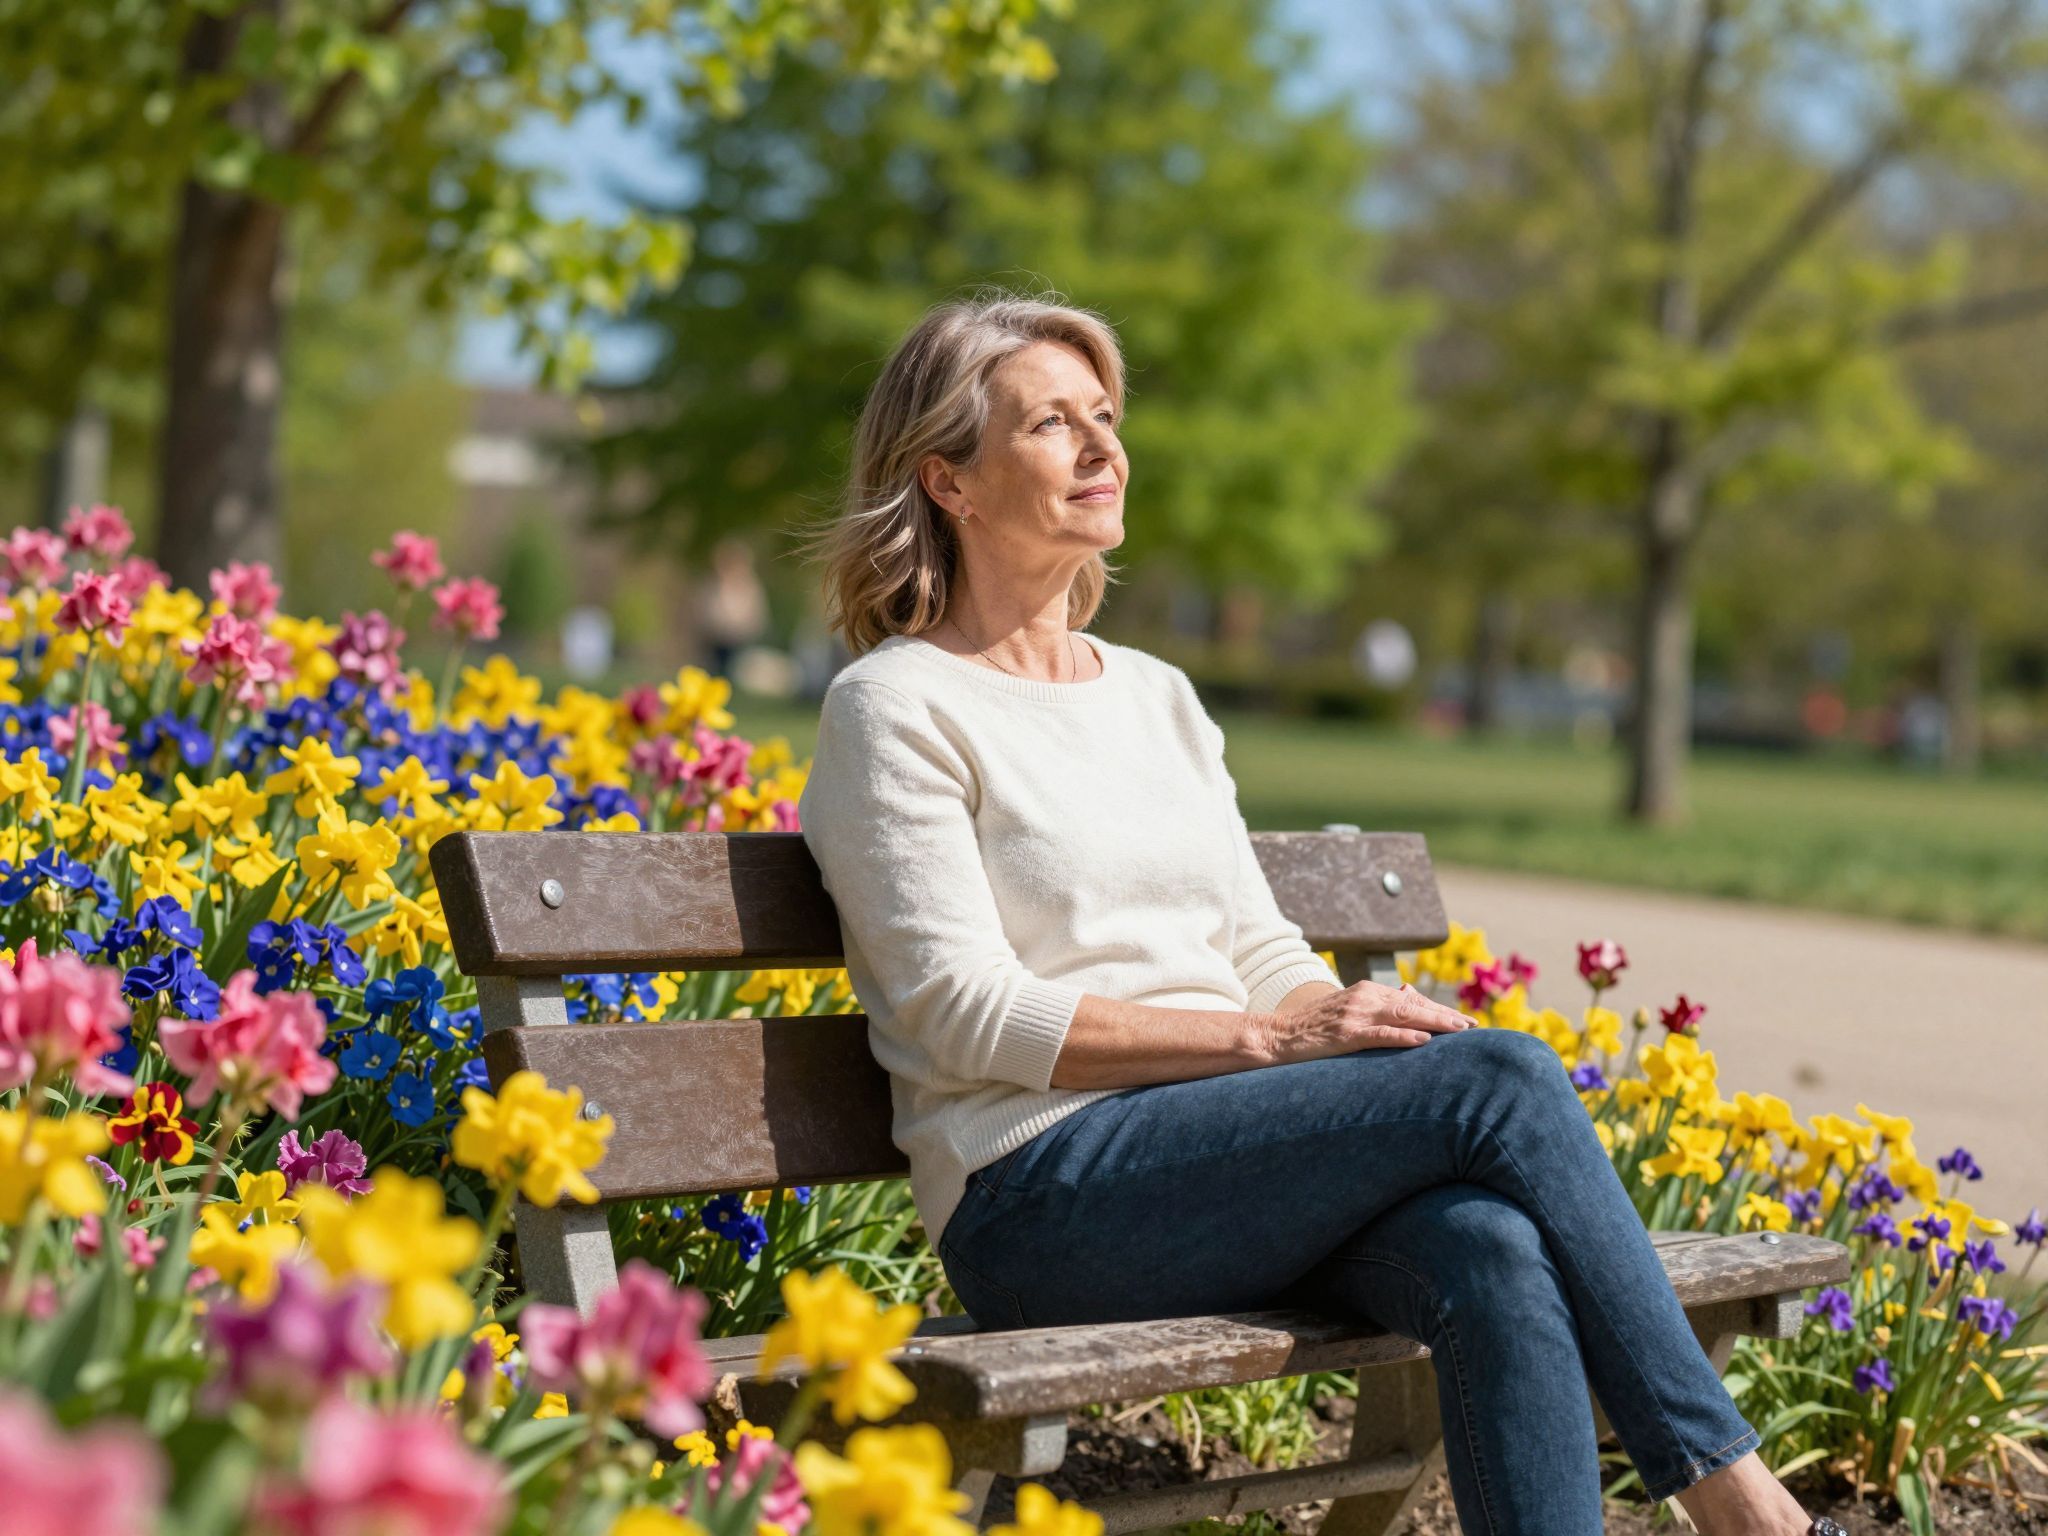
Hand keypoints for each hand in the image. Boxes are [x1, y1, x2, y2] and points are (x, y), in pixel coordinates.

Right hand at [1249, 980, 1480, 1065]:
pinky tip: (1423, 1040)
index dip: (1439, 1010)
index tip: (1464, 1022)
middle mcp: (1363, 998)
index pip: (1411, 1000)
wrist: (1277, 1036)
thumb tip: (1409, 993)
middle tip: (1473, 1027)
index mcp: (1365, 992)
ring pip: (1403, 1015)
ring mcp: (1354, 1016)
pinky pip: (1379, 1034)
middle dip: (1445, 1016)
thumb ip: (1378, 1003)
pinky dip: (1403, 1036)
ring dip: (1434, 1023)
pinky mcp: (1345, 1034)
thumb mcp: (1348, 1009)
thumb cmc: (1312, 1028)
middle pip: (1413, 1005)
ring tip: (1459, 1032)